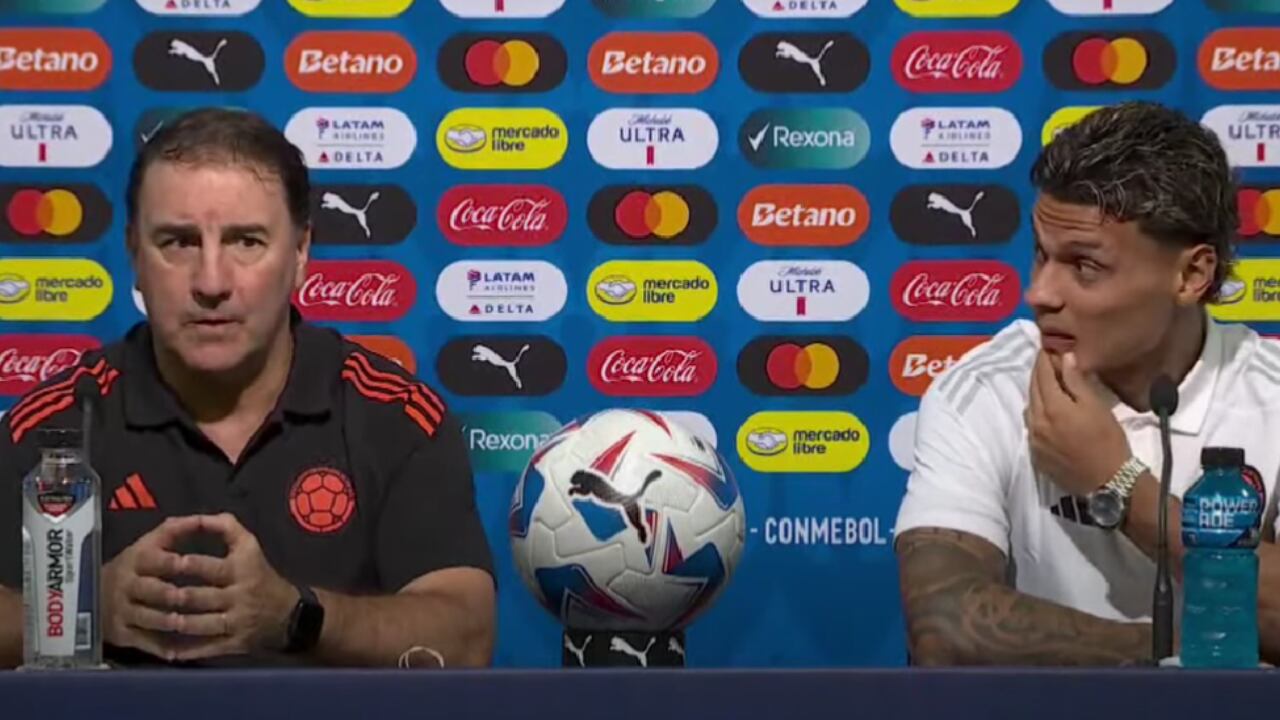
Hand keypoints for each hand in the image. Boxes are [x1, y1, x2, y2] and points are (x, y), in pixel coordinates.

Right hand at [101, 516, 203, 660]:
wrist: (92, 594)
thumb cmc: (135, 565)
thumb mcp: (149, 543)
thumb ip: (175, 530)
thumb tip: (201, 518)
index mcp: (136, 560)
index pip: (152, 560)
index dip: (169, 562)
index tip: (185, 563)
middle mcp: (127, 585)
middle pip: (150, 590)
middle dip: (170, 594)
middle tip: (189, 598)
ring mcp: (123, 611)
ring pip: (147, 617)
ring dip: (167, 621)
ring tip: (186, 623)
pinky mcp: (121, 633)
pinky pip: (142, 641)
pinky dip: (160, 647)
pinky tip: (177, 651)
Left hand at [163, 513, 299, 661]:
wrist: (289, 613)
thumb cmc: (261, 573)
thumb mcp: (250, 545)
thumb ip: (225, 526)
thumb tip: (197, 518)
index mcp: (243, 569)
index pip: (212, 567)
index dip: (190, 565)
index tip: (170, 562)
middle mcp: (240, 596)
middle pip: (202, 598)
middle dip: (177, 597)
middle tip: (153, 595)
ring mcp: (238, 622)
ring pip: (202, 625)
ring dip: (179, 624)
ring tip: (159, 620)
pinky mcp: (236, 643)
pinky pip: (209, 648)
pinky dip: (188, 651)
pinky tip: (169, 651)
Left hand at [1025, 351, 1131, 496]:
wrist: (1108, 482)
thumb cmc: (1108, 440)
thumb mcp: (1096, 406)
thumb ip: (1077, 381)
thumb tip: (1064, 357)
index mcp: (1051, 407)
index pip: (1042, 375)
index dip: (1044, 359)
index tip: (1047, 347)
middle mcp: (1036, 422)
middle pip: (1033, 390)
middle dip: (1038, 373)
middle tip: (1046, 361)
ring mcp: (1033, 439)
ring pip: (1030, 407)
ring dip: (1036, 393)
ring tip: (1048, 383)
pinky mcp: (1036, 454)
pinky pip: (1032, 426)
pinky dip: (1037, 413)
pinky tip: (1047, 410)